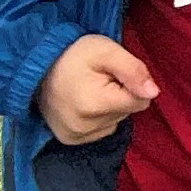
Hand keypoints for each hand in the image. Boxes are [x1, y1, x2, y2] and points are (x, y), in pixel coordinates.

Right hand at [38, 35, 158, 143]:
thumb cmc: (74, 54)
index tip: (115, 73)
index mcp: (94, 104)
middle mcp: (84, 126)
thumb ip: (134, 70)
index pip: (141, 101)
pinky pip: (102, 130)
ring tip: (89, 89)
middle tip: (99, 79)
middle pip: (128, 112)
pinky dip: (99, 117)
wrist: (36, 64)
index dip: (133, 83)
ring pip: (116, 122)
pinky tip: (84, 102)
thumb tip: (154, 93)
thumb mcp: (106, 50)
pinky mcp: (70, 140)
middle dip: (121, 94)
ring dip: (110, 106)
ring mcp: (75, 136)